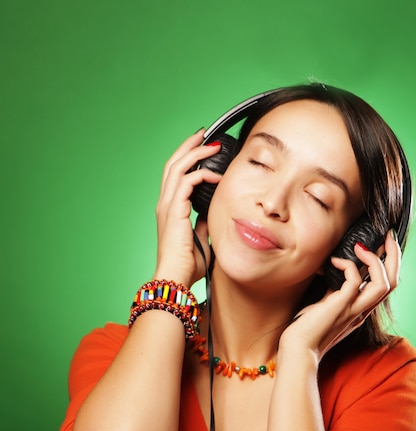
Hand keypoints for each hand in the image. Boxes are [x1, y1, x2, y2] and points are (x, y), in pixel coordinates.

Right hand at [153, 130, 221, 285]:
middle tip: (204, 134)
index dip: (188, 159)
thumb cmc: (187, 264)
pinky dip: (201, 174)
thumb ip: (204, 223)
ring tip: (212, 144)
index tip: (204, 149)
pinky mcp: (173, 211)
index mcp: (170, 209)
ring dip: (196, 153)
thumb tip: (213, 214)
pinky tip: (216, 175)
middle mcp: (165, 204)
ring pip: (178, 168)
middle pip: (173, 164)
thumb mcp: (201, 238)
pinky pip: (186, 182)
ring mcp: (167, 206)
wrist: (176, 277)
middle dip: (189, 147)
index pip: (176, 176)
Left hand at [280, 230, 400, 358]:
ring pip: (384, 284)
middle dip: (394, 255)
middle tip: (387, 235)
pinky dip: (348, 266)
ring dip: (376, 260)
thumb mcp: (327, 305)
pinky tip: (334, 261)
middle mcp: (362, 310)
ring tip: (361, 246)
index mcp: (361, 309)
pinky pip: (354, 281)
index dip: (390, 262)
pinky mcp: (340, 307)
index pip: (387, 284)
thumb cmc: (307, 328)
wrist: (298, 350)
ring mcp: (353, 310)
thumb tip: (335, 267)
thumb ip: (335, 290)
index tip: (384, 242)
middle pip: (393, 282)